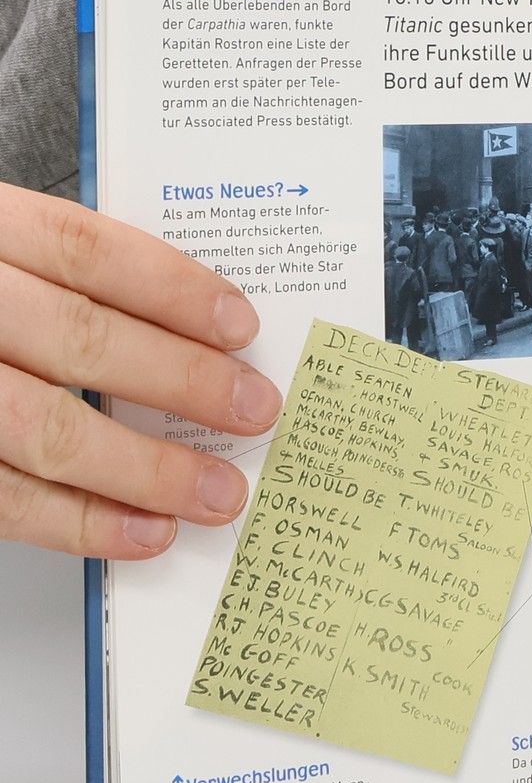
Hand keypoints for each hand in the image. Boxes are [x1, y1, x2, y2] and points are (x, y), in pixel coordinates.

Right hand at [0, 185, 281, 557]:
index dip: (171, 288)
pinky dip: (80, 522)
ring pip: (43, 428)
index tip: (240, 325)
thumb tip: (191, 333)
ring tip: (217, 494)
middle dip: (180, 381)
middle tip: (254, 410)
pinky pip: (1, 497)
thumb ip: (58, 280)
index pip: (82, 250)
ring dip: (145, 470)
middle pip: (77, 338)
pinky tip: (142, 532)